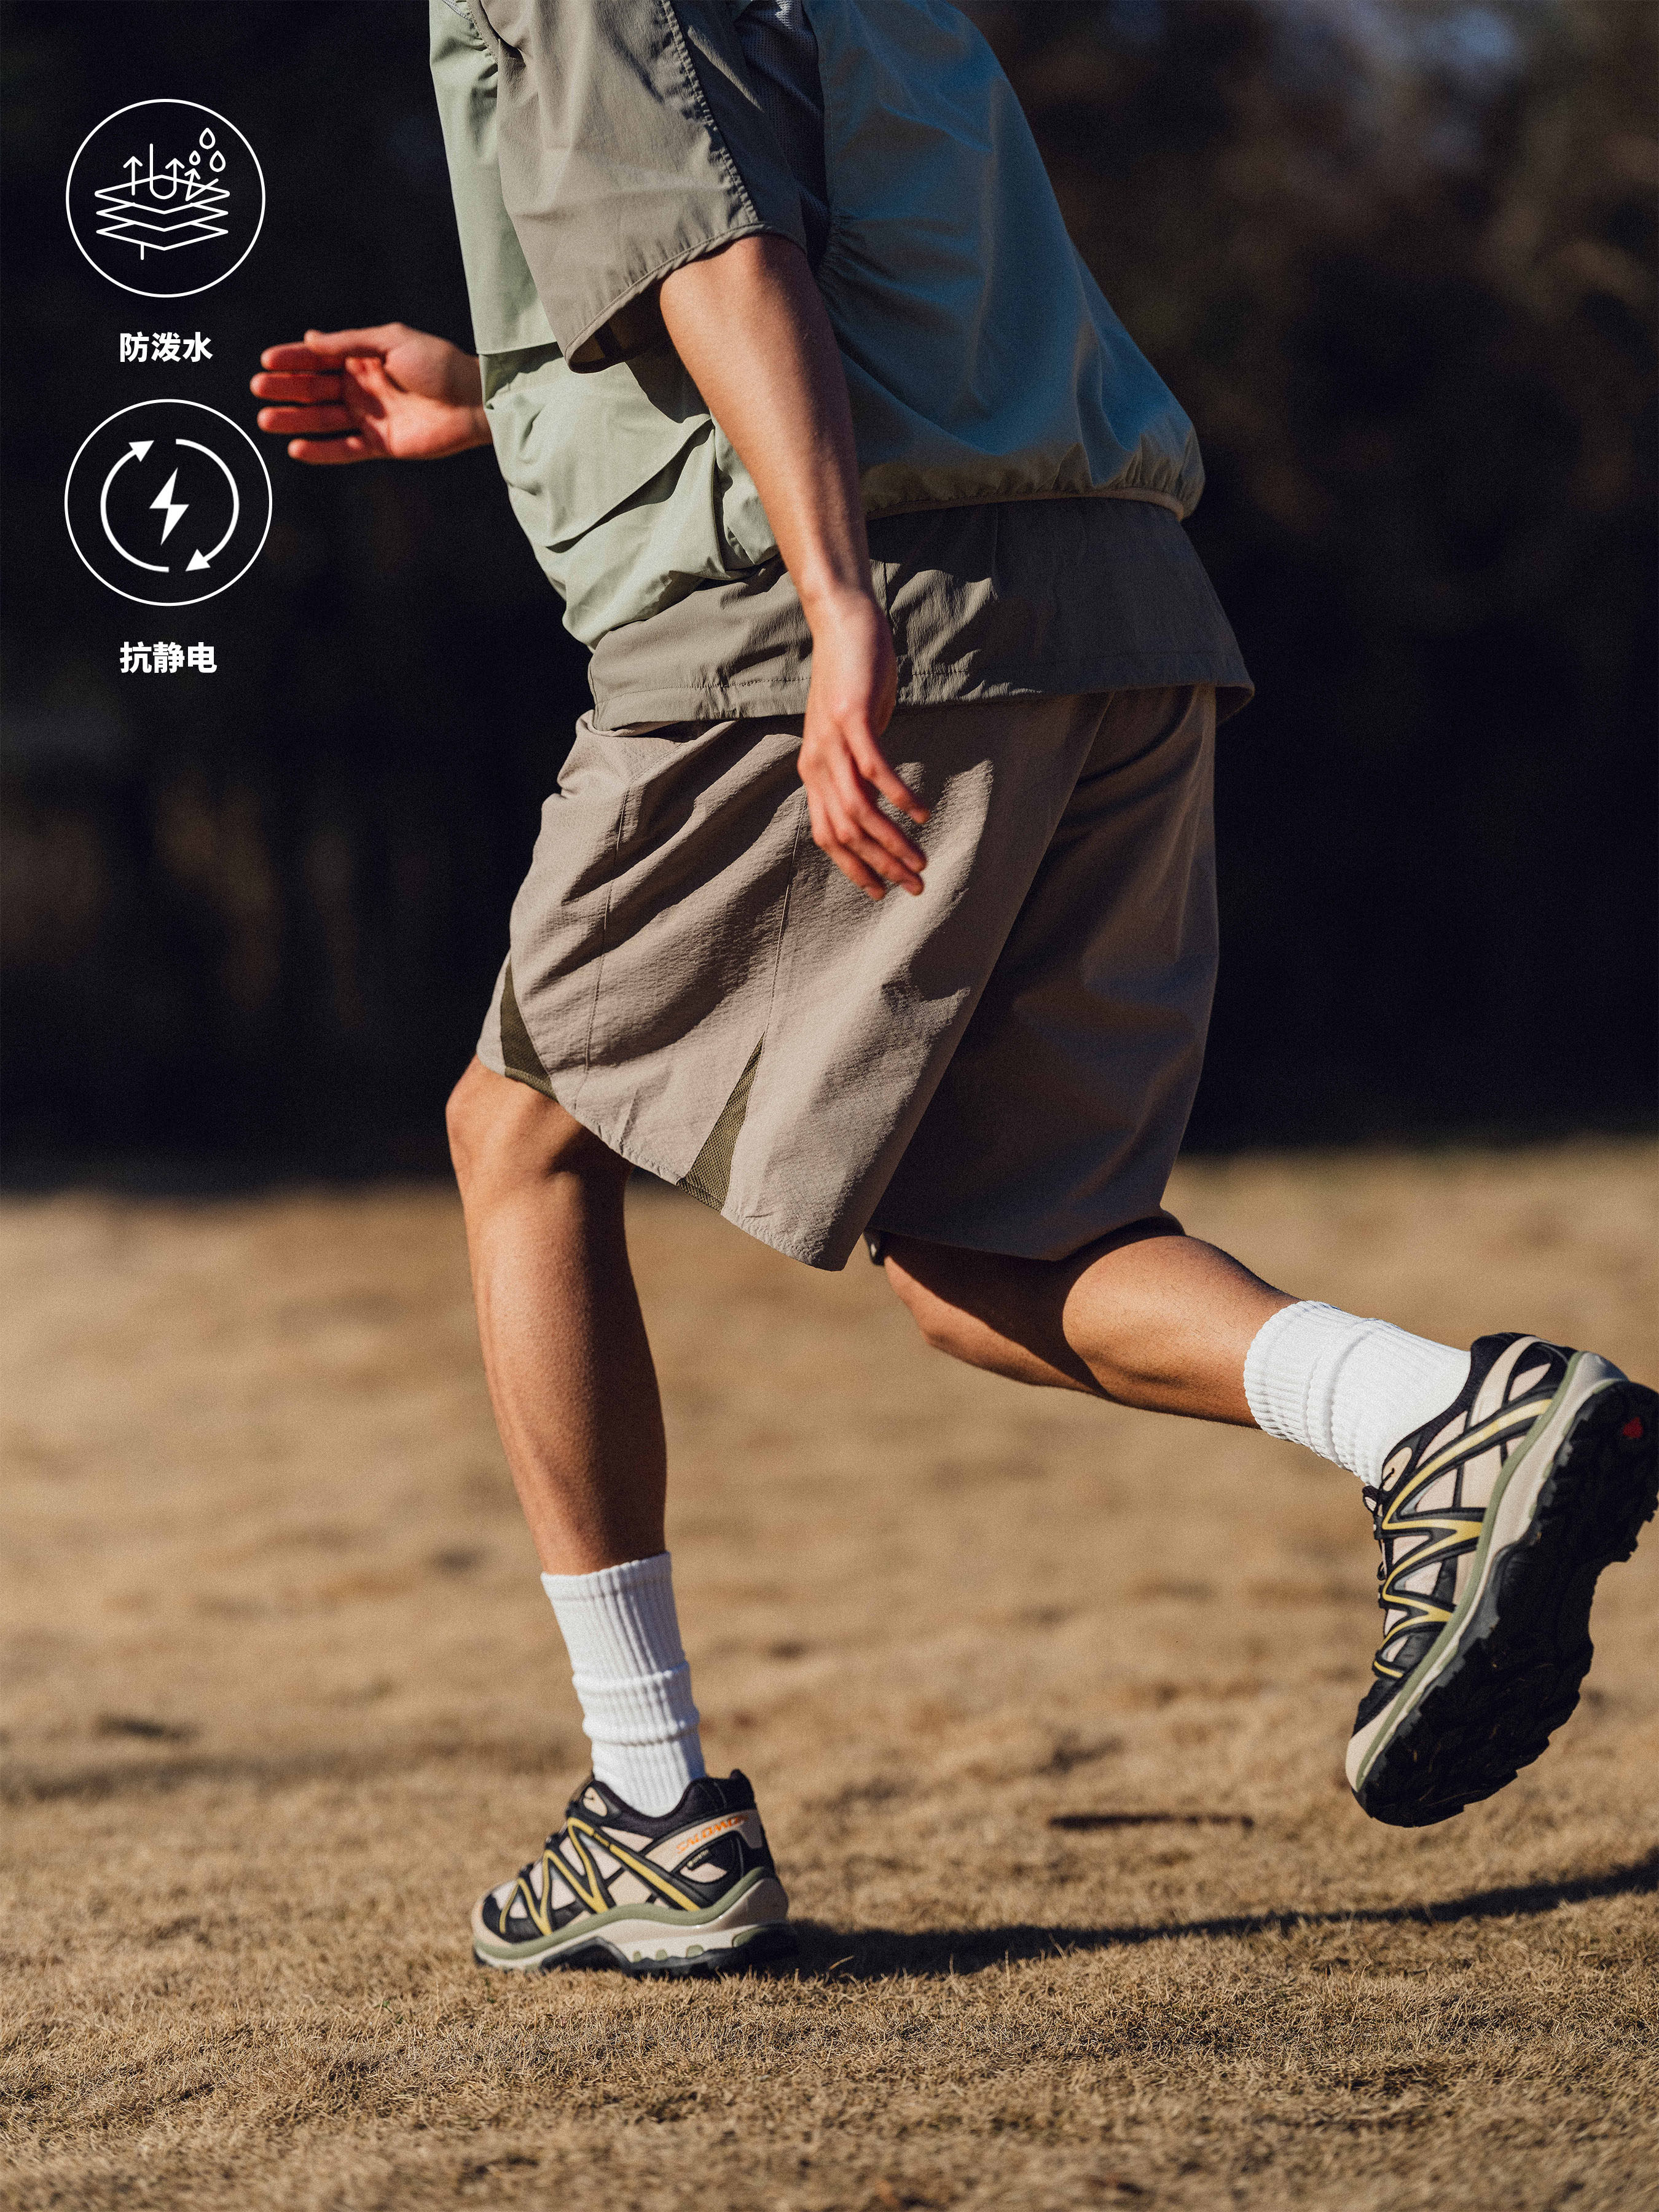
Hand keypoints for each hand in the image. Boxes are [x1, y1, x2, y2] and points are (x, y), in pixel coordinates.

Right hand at [250, 323, 490, 463]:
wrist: (474, 400)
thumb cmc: (438, 363)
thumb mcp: (391, 341)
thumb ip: (350, 343)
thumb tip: (310, 338)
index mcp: (363, 359)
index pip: (319, 359)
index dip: (293, 359)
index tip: (267, 361)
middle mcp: (362, 388)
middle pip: (315, 389)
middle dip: (286, 389)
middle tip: (258, 389)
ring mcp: (370, 418)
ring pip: (324, 420)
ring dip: (294, 420)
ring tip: (265, 420)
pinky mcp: (382, 445)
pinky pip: (346, 450)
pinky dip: (322, 451)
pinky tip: (297, 448)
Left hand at [796, 590, 927, 899]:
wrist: (843, 626)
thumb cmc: (852, 681)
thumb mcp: (851, 734)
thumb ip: (857, 769)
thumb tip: (875, 799)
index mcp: (814, 772)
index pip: (829, 836)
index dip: (855, 868)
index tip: (884, 891)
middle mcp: (817, 764)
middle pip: (846, 832)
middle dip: (882, 865)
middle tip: (915, 886)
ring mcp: (831, 742)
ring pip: (860, 809)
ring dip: (893, 841)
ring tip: (921, 861)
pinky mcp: (851, 720)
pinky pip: (875, 769)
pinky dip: (900, 795)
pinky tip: (921, 813)